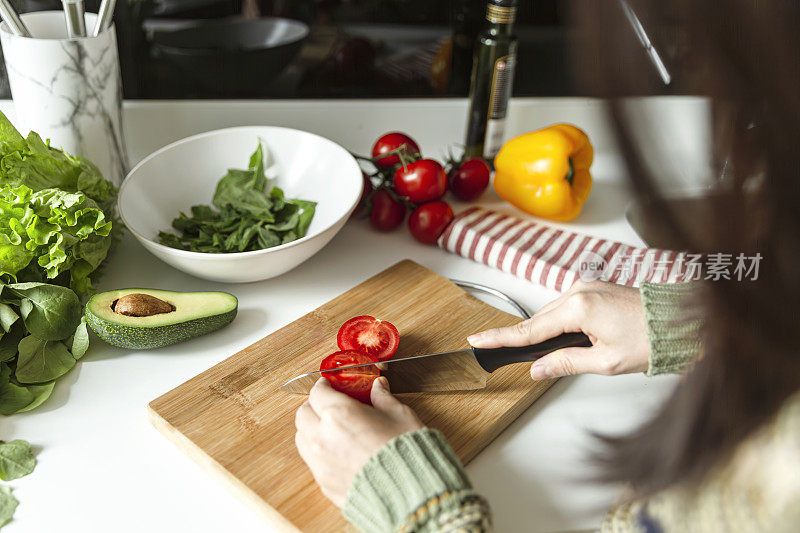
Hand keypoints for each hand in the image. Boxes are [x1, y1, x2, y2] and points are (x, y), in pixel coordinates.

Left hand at [294, 376, 423, 507]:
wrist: (412, 493)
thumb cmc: (407, 453)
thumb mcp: (399, 415)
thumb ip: (382, 398)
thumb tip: (378, 387)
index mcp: (339, 414)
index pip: (317, 393)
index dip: (323, 385)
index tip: (330, 385)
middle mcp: (323, 438)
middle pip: (303, 414)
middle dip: (314, 406)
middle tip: (328, 404)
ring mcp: (321, 463)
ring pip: (302, 438)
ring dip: (311, 429)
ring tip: (330, 428)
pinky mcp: (325, 483)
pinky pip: (313, 462)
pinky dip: (319, 452)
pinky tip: (338, 451)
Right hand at [467, 280, 649, 378]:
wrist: (683, 321)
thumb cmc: (652, 339)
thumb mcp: (606, 362)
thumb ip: (565, 363)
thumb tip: (538, 369)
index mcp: (579, 307)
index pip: (530, 329)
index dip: (501, 338)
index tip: (477, 339)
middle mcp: (579, 290)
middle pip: (539, 319)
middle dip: (527, 339)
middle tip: (507, 356)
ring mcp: (587, 285)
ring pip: (552, 312)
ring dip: (547, 331)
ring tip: (551, 353)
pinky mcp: (595, 287)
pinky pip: (566, 304)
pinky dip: (560, 321)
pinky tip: (567, 336)